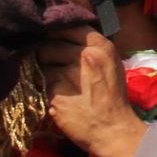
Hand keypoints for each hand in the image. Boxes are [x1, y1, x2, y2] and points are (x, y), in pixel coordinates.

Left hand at [37, 29, 146, 156]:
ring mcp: (69, 74)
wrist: (114, 130)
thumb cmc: (112, 97)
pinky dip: (47, 92)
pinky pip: (42, 85)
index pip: (67, 26)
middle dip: (47, 56)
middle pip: (49, 45)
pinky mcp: (56, 93)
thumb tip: (59, 34)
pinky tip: (60, 99)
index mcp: (101, 46)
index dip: (55, 33)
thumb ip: (89, 47)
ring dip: (46, 75)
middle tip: (56, 68)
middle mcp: (85, 55)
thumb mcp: (110, 64)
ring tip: (61, 86)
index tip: (53, 39)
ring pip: (42, 66)